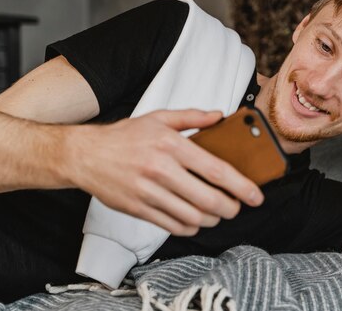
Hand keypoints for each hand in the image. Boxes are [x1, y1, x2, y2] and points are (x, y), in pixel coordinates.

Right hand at [60, 109, 263, 235]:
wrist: (84, 155)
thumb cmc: (125, 136)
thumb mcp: (159, 118)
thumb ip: (192, 117)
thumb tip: (220, 115)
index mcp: (171, 145)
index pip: (216, 170)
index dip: (241, 186)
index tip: (256, 196)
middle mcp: (161, 169)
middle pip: (208, 199)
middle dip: (231, 208)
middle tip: (237, 207)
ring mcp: (148, 192)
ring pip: (193, 216)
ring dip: (212, 219)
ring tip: (217, 212)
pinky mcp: (137, 209)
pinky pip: (173, 226)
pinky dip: (190, 227)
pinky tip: (195, 219)